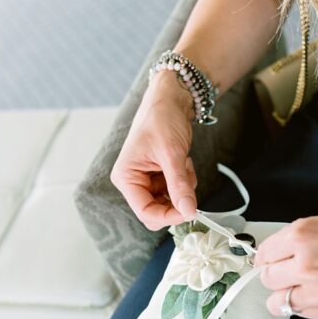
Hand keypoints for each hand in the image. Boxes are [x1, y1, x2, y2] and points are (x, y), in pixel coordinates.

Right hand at [111, 72, 198, 229]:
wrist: (171, 101)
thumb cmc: (161, 120)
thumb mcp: (172, 154)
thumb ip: (179, 185)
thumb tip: (188, 211)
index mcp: (126, 177)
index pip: (145, 212)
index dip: (168, 216)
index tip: (191, 212)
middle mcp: (134, 181)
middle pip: (157, 211)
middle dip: (177, 200)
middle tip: (188, 182)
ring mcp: (148, 180)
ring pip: (171, 202)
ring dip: (183, 188)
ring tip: (183, 164)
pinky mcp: (161, 177)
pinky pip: (177, 191)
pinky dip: (186, 181)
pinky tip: (183, 162)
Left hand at [254, 208, 317, 318]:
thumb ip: (300, 239)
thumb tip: (280, 254)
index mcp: (301, 235)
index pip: (264, 254)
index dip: (270, 257)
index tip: (275, 260)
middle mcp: (304, 263)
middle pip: (267, 278)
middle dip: (277, 275)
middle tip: (292, 272)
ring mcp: (317, 289)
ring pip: (277, 302)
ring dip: (286, 294)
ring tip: (303, 287)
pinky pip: (301, 313)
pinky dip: (304, 306)